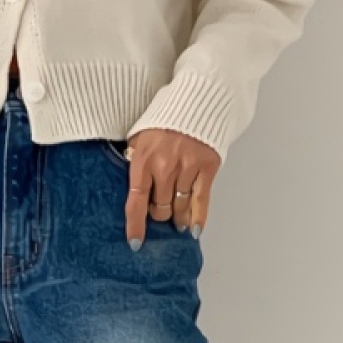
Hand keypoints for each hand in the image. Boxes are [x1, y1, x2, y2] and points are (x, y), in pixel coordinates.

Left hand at [123, 128, 220, 248]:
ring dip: (178, 217)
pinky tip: (194, 229)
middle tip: (160, 213)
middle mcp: (164, 167)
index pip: (135, 201)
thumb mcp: (139, 136)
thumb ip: (135, 160)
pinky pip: (201, 201)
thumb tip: (135, 186)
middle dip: (159, 215)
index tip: (136, 242)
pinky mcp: (207, 167)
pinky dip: (198, 217)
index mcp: (143, 159)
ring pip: (180, 207)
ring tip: (178, 222)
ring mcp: (187, 168)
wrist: (196, 100)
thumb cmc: (164, 119)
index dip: (135, 225)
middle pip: (160, 208)